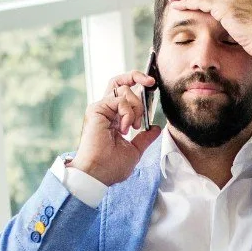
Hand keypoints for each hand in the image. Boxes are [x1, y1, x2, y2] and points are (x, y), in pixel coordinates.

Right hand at [70, 72, 161, 186]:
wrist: (97, 174)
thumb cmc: (111, 167)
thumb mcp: (135, 150)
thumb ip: (144, 138)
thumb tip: (155, 128)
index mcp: (112, 119)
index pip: (125, 93)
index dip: (138, 85)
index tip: (152, 86)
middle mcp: (105, 111)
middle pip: (119, 81)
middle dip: (136, 76)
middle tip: (151, 82)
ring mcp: (100, 109)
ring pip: (124, 89)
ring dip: (136, 106)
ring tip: (133, 126)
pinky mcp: (96, 110)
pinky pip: (119, 99)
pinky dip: (128, 112)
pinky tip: (125, 128)